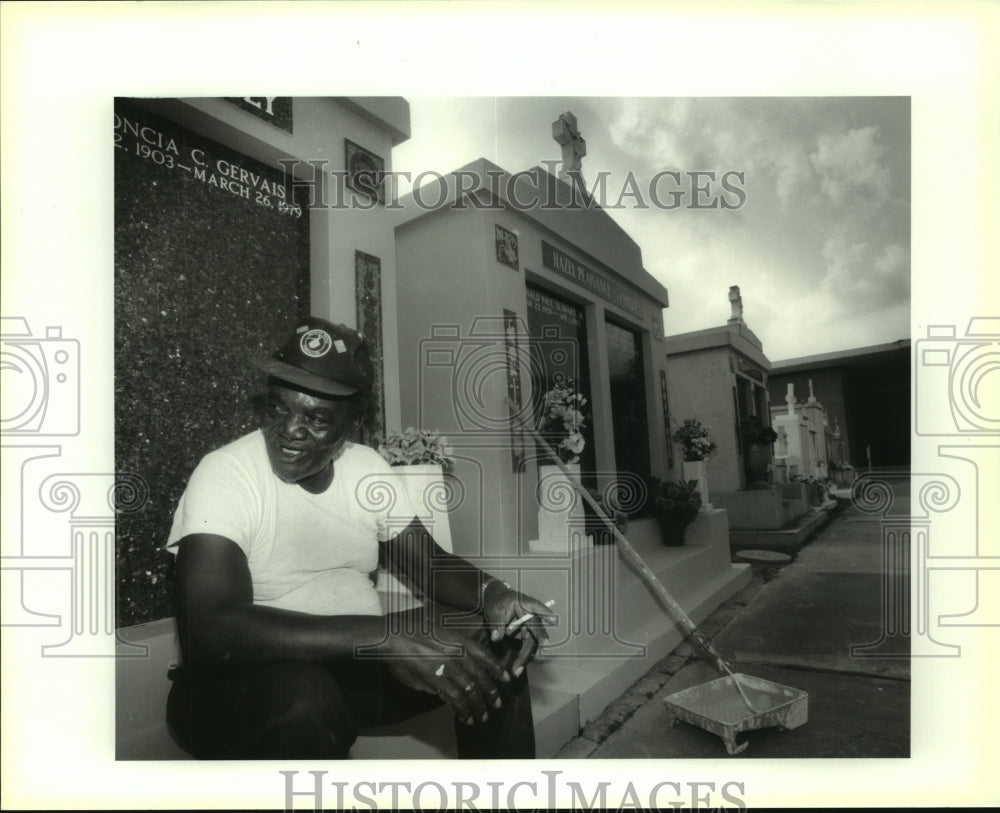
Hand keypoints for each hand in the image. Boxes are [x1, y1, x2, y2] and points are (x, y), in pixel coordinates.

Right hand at [384, 605, 508, 725]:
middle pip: (481, 677)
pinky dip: (462, 710)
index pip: (486, 656)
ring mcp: (449, 669)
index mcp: (461, 640)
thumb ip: (452, 646)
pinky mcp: (437, 682)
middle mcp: (459, 655)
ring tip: (483, 716)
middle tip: (497, 703)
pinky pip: (455, 699)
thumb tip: (460, 658)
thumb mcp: (438, 628)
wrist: (394, 637)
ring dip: (479, 706)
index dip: (498, 669)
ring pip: (471, 691)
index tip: (507, 678)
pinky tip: (465, 717)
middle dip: (491, 692)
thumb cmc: (412, 629)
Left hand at [482, 582, 557, 677]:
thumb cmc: (497, 601)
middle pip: (535, 632)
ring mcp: (530, 625)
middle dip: (531, 649)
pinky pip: (527, 646)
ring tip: (516, 671)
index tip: (552, 619)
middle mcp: (531, 615)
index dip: (545, 613)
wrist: (496, 601)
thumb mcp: (495, 611)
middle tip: (525, 664)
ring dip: (526, 656)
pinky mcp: (526, 633)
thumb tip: (496, 638)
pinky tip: (517, 668)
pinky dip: (523, 656)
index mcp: (525, 604)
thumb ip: (497, 624)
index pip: (537, 607)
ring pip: (532, 642)